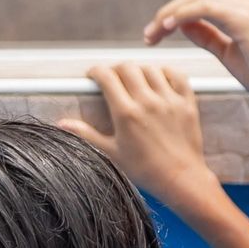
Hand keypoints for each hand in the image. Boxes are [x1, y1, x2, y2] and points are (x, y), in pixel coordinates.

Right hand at [60, 63, 218, 214]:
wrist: (180, 179)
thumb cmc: (145, 170)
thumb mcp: (111, 153)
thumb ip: (86, 135)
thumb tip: (62, 124)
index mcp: (126, 113)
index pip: (107, 77)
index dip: (96, 71)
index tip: (92, 76)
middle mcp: (147, 101)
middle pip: (127, 68)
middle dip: (115, 69)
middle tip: (112, 79)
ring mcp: (169, 100)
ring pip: (150, 68)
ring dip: (139, 70)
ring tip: (134, 80)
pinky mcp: (186, 102)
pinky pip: (176, 75)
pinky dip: (166, 72)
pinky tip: (159, 79)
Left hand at [143, 0, 248, 114]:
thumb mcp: (228, 53)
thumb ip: (207, 36)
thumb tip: (182, 25)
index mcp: (240, 7)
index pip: (197, 2)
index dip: (171, 15)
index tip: (152, 35)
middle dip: (164, 14)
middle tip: (147, 37)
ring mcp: (244, 5)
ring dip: (167, 15)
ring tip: (151, 35)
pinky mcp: (242, 17)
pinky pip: (202, 8)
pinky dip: (180, 15)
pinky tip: (165, 27)